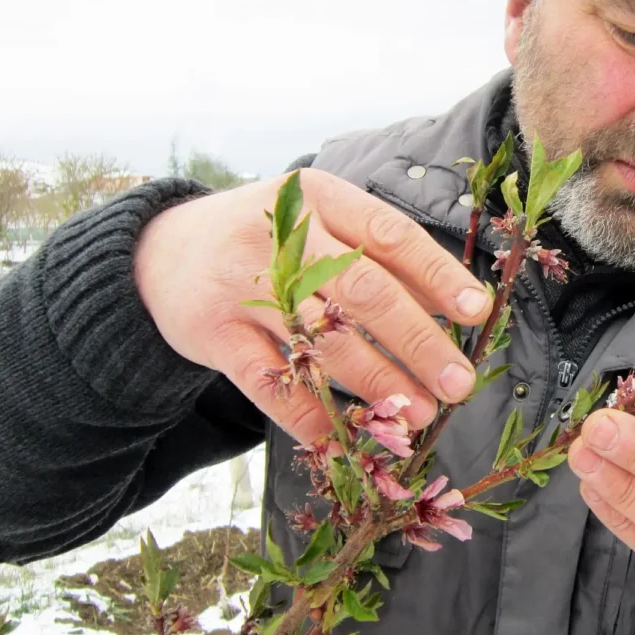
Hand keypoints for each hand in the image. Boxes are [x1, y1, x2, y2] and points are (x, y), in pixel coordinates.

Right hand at [135, 168, 491, 442]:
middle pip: (362, 291)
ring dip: (376, 384)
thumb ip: (381, 257)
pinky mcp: (212, 333)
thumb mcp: (320, 224)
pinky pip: (271, 383)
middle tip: (457, 383)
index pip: (390, 235)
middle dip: (417, 342)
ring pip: (321, 342)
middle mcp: (280, 238)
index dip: (438, 275)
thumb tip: (454, 306)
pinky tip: (345, 436)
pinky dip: (310, 414)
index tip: (477, 311)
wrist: (158, 254)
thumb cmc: (267, 242)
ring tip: (418, 413)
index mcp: (318, 198)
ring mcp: (242, 286)